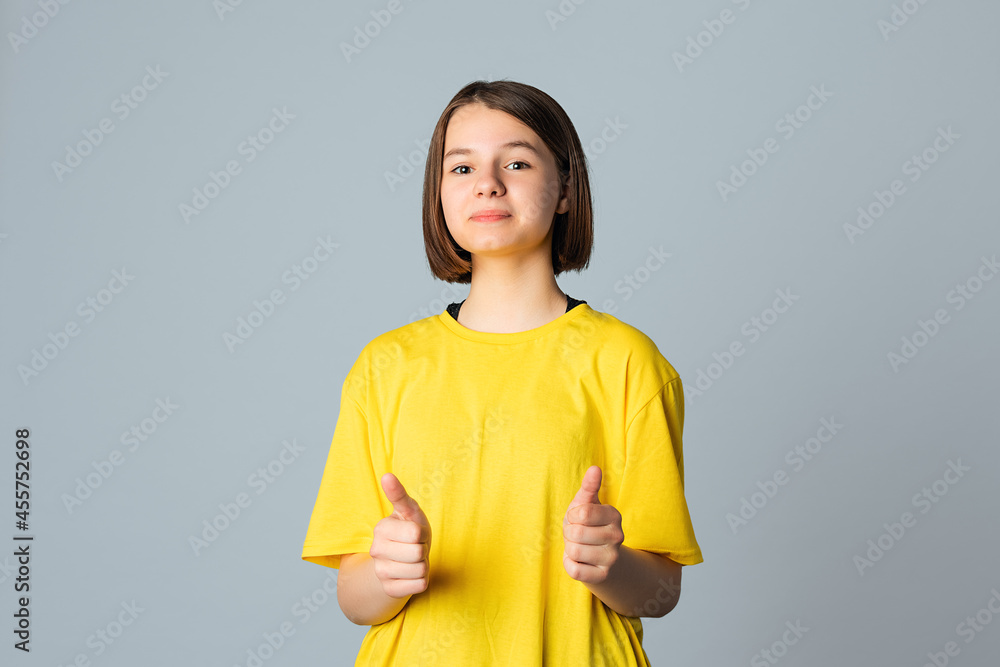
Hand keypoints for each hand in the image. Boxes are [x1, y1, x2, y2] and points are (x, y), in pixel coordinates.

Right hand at [370, 473, 431, 598]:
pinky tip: (412, 574)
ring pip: (420, 570)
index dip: (422, 533)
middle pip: (418, 553)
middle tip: (415, 547)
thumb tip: (386, 475)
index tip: (415, 532)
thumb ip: (399, 494)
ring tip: (413, 560)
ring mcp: (381, 572)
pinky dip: (422, 580)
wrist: (401, 560)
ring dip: (423, 565)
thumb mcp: (408, 511)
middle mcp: (376, 551)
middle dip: (423, 549)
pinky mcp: (390, 589)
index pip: (416, 534)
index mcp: (381, 529)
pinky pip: (420, 585)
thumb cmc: (409, 530)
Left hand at [562, 466, 623, 583]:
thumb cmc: (588, 525)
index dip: (572, 516)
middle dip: (569, 534)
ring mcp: (612, 558)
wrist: (599, 557)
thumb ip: (589, 487)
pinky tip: (580, 561)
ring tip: (580, 547)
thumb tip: (595, 468)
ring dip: (569, 549)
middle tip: (578, 535)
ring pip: (573, 552)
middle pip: (576, 534)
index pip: (582, 513)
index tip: (578, 519)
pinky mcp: (602, 577)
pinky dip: (570, 564)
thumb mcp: (586, 504)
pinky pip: (574, 569)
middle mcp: (618, 537)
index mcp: (614, 516)